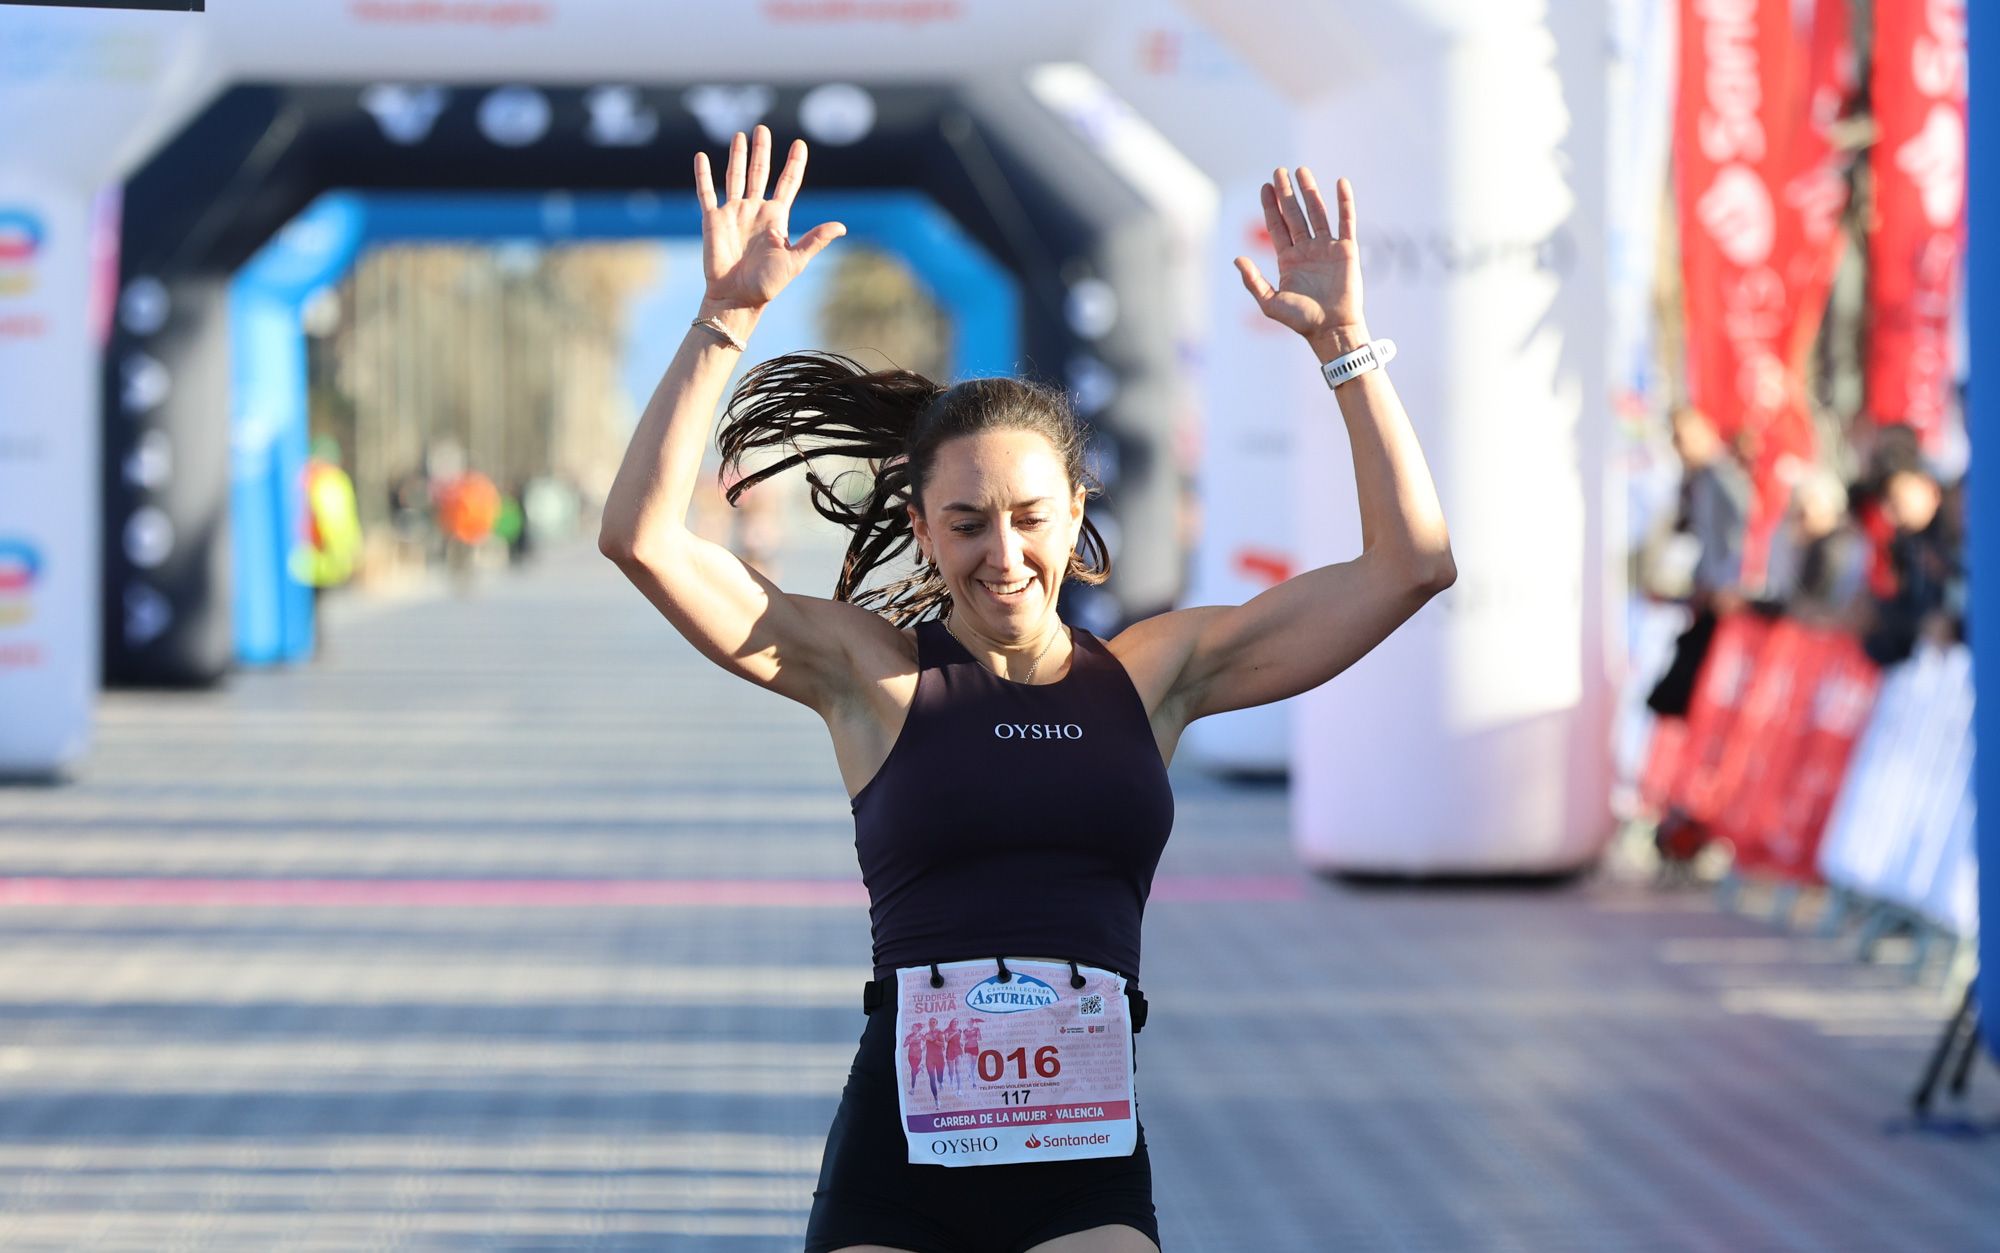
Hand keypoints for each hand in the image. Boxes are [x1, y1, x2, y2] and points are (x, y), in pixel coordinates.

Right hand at [695, 125, 845, 330]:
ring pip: (735, 176)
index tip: (800, 144)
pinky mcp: (713, 220)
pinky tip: (700, 156)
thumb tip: (842, 226)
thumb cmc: (768, 284)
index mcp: (776, 217)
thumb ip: (815, 239)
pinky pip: (706, 192)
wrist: (737, 298)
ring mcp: (733, 213)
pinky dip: (703, 175)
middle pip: (760, 172)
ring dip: (737, 155)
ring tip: (740, 135)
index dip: (794, 164)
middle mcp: (755, 210)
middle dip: (762, 150)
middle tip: (763, 128)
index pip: (788, 183)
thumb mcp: (796, 260)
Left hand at [1234, 167, 1365, 361]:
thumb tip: (1237, 258)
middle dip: (1286, 193)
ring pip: (1317, 212)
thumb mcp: (1270, 303)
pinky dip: (1345, 202)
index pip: (1277, 226)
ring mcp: (1327, 248)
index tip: (1264, 187)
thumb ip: (1253, 281)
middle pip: (1295, 214)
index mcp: (1288, 260)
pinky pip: (1346, 221)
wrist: (1332, 329)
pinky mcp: (1346, 250)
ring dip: (1310, 191)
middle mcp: (1307, 250)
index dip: (1270, 206)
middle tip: (1279, 171)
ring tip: (1302, 171)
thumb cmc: (1301, 321)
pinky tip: (1340, 183)